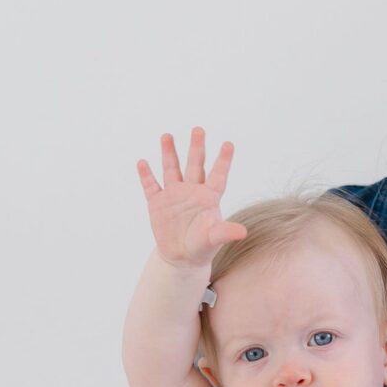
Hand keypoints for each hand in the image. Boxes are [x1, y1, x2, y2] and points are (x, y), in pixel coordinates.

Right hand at [135, 128, 247, 271]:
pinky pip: (151, 186)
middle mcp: (192, 191)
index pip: (217, 175)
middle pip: (194, 165)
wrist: (181, 257)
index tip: (229, 143)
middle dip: (196, 148)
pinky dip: (146, 175)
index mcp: (208, 197)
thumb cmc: (202, 246)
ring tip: (167, 136)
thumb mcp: (213, 239)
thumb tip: (243, 232)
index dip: (223, 160)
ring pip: (172, 169)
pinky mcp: (157, 203)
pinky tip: (143, 163)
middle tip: (198, 130)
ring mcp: (174, 195)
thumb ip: (225, 232)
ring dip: (169, 153)